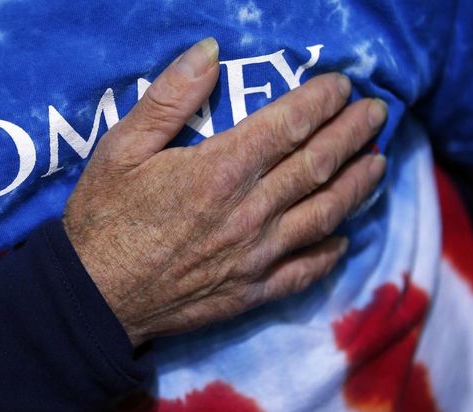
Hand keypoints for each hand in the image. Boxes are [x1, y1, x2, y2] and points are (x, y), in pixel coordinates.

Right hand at [63, 38, 386, 346]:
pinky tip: (344, 238)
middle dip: (353, 134)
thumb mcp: (121, 147)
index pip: (289, 125)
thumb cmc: (103, 218)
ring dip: (357, 186)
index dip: (320, 101)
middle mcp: (250, 212)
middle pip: (318, 165)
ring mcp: (256, 256)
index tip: (341, 85)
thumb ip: (168, 99)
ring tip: (378, 164)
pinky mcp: (252, 291)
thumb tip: (208, 51)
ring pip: (324, 214)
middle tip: (376, 114)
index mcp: (220, 170)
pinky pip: (305, 270)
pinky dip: (330, 252)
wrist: (94, 298)